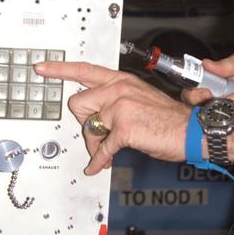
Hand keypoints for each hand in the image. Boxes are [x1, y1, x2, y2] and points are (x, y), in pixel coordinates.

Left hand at [34, 60, 190, 174]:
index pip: (85, 70)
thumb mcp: (138, 99)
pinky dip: (99, 161)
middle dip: (85, 124)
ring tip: (107, 150)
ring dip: (95, 144)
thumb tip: (96, 119)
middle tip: (98, 136)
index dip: (60, 70)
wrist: (191, 130)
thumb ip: (114, 102)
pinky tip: (99, 166)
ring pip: (88, 127)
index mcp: (121, 80)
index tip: (41, 68)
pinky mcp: (124, 127)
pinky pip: (102, 148)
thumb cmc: (168, 119)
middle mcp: (119, 89)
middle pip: (78, 104)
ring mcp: (121, 107)